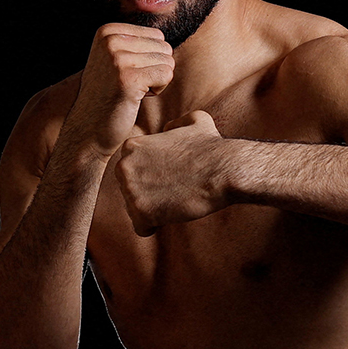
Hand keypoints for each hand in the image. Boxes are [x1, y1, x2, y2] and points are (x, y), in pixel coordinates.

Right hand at [61, 23, 173, 155]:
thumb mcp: (114, 58)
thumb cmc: (108, 94)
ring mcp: (118, 58)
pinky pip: (166, 75)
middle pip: (164, 47)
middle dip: (155, 69)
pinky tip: (136, 98)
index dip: (149, 59)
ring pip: (168, 62)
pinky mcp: (128, 78)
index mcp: (107, 31)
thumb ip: (134, 41)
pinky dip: (158, 90)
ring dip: (156, 81)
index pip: (157, 36)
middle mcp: (110, 40)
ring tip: (132, 91)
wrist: (88, 128)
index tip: (127, 73)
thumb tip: (162, 25)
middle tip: (131, 85)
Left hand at [112, 111, 231, 235]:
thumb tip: (168, 128)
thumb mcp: (195, 120)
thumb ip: (176, 122)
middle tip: (175, 189)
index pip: (130, 171)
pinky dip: (155, 226)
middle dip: (149, 195)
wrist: (223, 170)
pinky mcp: (141, 211)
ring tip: (175, 200)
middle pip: (129, 191)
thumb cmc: (212, 147)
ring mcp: (130, 190)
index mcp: (131, 146)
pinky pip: (141, 228)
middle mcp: (124, 166)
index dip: (153, 177)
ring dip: (154, 210)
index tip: (172, 176)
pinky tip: (172, 213)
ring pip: (134, 210)